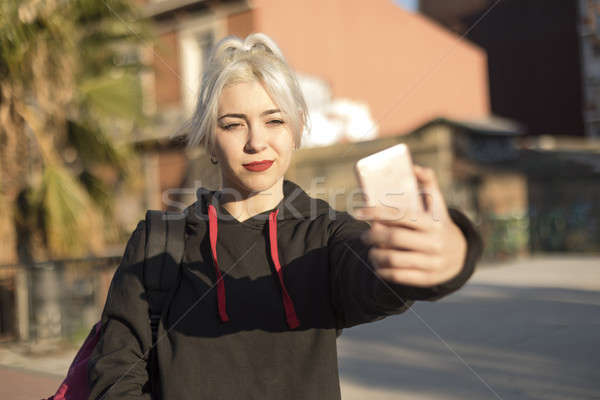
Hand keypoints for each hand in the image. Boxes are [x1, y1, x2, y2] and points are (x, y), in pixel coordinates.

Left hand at [355, 165, 466, 287]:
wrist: (460, 254)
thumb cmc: (439, 223)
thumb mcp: (438, 205)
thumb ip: (428, 184)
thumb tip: (415, 167)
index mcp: (433, 222)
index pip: (400, 214)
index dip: (377, 212)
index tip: (358, 212)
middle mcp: (433, 242)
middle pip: (393, 238)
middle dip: (373, 236)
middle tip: (364, 235)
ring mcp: (432, 261)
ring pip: (394, 259)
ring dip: (376, 255)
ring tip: (370, 251)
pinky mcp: (428, 278)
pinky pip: (399, 276)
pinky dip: (384, 271)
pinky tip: (378, 266)